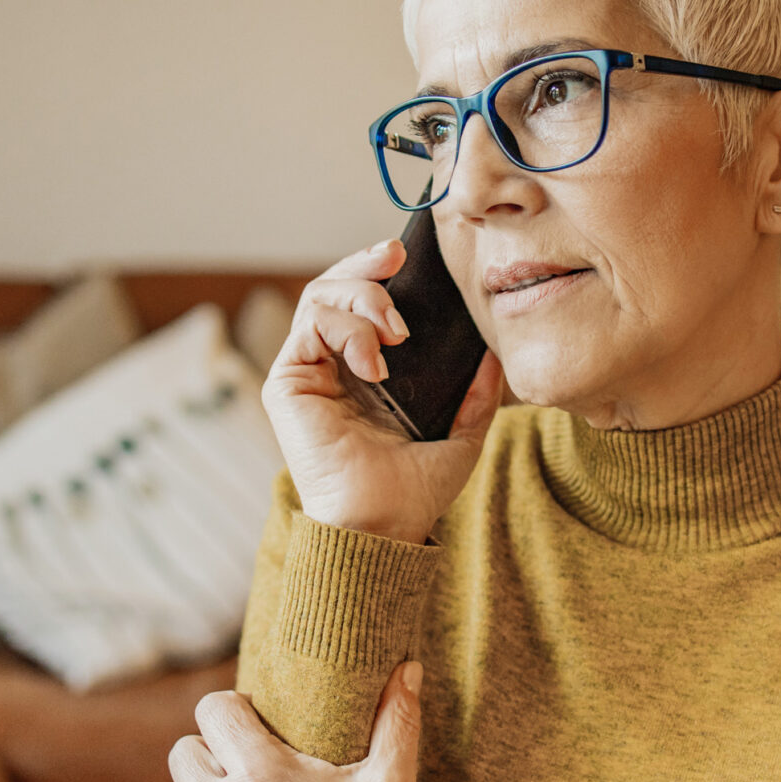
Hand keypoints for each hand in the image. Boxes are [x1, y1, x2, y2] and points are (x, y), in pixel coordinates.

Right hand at [263, 239, 504, 543]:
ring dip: (362, 298)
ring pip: (319, 297)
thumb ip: (477, 395)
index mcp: (364, 375)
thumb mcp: (461, 435)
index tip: (407, 257)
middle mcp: (330, 369)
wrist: (382, 524)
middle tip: (395, 257)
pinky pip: (310, 324)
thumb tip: (494, 355)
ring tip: (397, 331)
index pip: (361, 305)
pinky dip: (347, 329)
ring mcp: (306, 373)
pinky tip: (376, 362)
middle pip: (333, 289)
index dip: (378, 274)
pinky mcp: (287, 382)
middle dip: (365, 265)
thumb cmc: (414, 492)